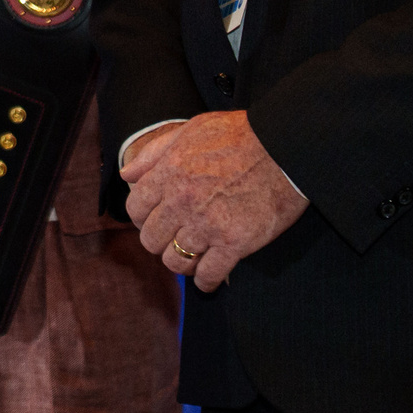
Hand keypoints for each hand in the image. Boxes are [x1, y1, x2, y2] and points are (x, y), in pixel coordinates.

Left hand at [120, 110, 305, 290]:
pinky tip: (209, 278)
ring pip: (175, 261)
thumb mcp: (190, 131)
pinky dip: (206, 281)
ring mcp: (207, 225)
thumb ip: (155, 153)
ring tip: (191, 258)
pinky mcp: (235, 243)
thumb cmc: (239, 135)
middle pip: (151, 239)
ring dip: (181, 262)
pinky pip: (209, 274)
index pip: (135, 209)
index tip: (154, 219)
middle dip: (159, 241)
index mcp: (169, 174)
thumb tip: (126, 173)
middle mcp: (182, 202)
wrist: (285, 148)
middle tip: (173, 239)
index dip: (142, 217)